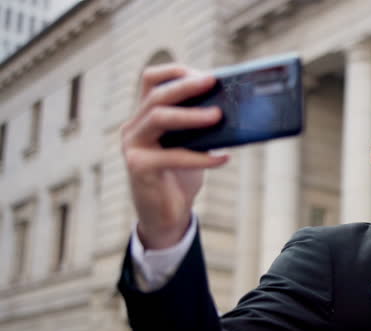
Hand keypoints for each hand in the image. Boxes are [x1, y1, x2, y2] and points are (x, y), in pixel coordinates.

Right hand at [121, 64, 228, 248]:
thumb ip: (201, 128)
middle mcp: (134, 127)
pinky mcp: (139, 167)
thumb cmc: (180, 177)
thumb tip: (233, 109)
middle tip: (212, 82)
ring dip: (191, 115)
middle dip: (186, 86)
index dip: (176, 72)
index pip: (151, 81)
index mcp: (146, 117)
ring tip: (218, 116)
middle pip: (156, 95)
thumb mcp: (192, 146)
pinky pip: (172, 156)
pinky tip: (223, 158)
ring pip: (159, 118)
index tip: (204, 73)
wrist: (166, 216)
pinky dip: (201, 157)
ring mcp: (133, 146)